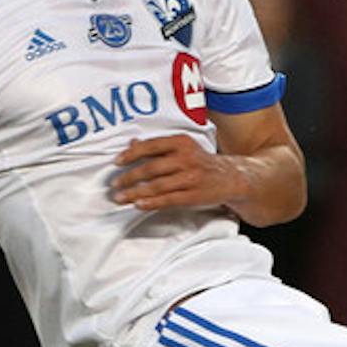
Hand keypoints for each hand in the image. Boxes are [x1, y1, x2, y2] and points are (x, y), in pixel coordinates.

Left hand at [110, 134, 246, 211]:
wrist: (231, 178)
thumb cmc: (202, 162)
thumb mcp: (183, 148)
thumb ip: (158, 146)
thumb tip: (131, 143)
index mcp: (181, 142)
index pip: (151, 146)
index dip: (131, 155)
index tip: (117, 162)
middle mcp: (186, 158)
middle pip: (151, 168)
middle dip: (129, 178)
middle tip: (114, 185)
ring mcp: (190, 178)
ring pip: (156, 186)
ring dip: (135, 193)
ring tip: (121, 197)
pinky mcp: (193, 195)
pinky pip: (167, 199)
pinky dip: (151, 202)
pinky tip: (138, 204)